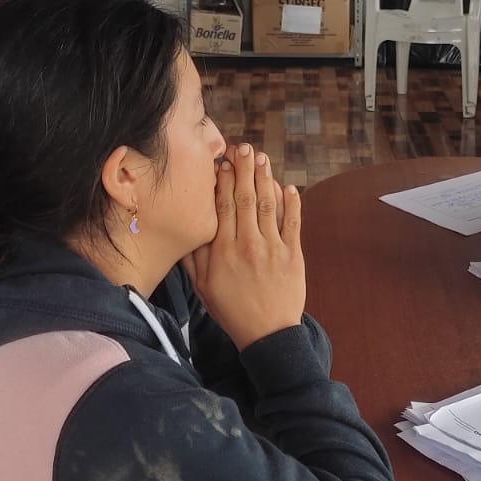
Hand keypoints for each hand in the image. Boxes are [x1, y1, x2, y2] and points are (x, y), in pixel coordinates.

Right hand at [184, 144, 305, 350]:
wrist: (267, 334)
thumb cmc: (231, 309)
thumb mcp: (202, 286)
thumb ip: (194, 256)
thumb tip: (187, 227)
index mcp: (223, 249)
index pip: (222, 205)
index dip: (223, 180)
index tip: (221, 161)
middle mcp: (247, 243)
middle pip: (245, 198)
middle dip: (243, 169)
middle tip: (243, 147)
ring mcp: (272, 247)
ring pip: (268, 204)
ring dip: (265, 178)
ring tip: (261, 158)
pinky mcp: (293, 254)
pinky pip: (293, 223)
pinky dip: (292, 203)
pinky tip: (289, 186)